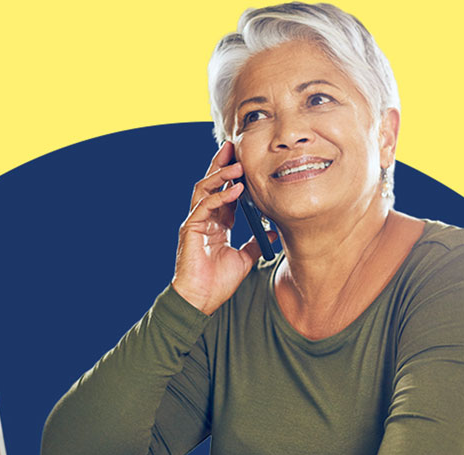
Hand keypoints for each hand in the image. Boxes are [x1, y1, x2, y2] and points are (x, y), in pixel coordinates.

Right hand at [172, 142, 276, 314]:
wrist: (201, 300)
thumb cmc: (218, 282)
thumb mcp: (244, 259)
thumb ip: (255, 243)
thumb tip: (273, 232)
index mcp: (216, 223)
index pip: (225, 192)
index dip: (235, 177)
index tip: (247, 161)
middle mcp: (204, 219)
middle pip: (211, 183)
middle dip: (222, 164)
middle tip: (234, 146)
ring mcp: (195, 222)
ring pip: (204, 189)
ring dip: (221, 175)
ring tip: (237, 165)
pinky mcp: (190, 229)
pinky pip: (204, 206)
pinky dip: (219, 196)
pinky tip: (235, 189)